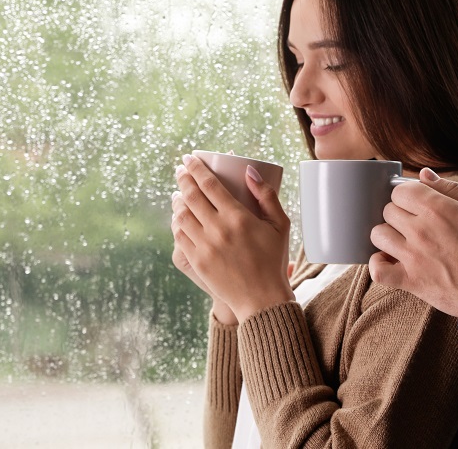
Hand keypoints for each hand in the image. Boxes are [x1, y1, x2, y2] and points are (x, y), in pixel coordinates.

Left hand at [173, 154, 292, 322]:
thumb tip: (249, 170)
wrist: (261, 299)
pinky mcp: (196, 261)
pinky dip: (177, 222)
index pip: (209, 184)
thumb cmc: (273, 260)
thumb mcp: (280, 225)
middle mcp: (218, 229)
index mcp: (238, 218)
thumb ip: (266, 195)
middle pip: (191, 195)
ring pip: (181, 215)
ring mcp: (204, 246)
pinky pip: (179, 235)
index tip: (189, 158)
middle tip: (181, 169)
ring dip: (178, 199)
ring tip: (179, 192)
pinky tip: (179, 216)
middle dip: (183, 178)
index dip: (196, 168)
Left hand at [368, 168, 457, 316]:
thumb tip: (424, 174)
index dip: (408, 194)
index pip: (401, 190)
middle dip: (399, 212)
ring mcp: (412, 257)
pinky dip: (378, 265)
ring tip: (403, 240)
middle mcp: (420, 230)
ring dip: (387, 235)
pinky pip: (378, 271)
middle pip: (388, 210)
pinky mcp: (411, 281)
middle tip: (415, 222)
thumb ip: (451, 189)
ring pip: (378, 235)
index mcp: (437, 209)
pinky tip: (390, 260)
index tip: (418, 202)